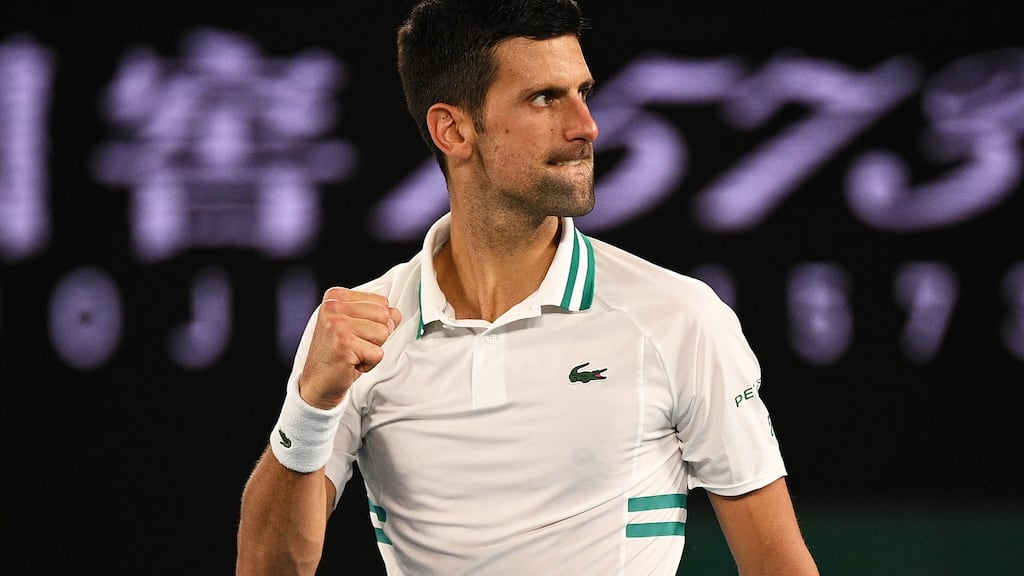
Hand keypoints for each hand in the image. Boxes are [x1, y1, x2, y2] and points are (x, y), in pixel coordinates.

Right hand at [298, 287, 401, 408]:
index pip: (381, 301)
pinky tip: (351, 363)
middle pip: (384, 315)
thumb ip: (377, 316)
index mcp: (336, 297)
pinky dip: (369, 364)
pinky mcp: (344, 344)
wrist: (317, 381)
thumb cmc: (336, 354)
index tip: (355, 333)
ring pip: (383, 333)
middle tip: (355, 345)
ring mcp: (338, 324)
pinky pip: (378, 353)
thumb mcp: (356, 327)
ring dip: (372, 350)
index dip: (376, 322)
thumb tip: (395, 313)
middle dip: (377, 335)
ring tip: (353, 353)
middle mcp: (334, 307)